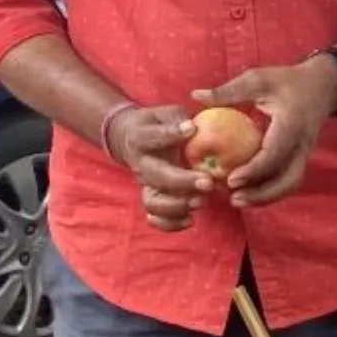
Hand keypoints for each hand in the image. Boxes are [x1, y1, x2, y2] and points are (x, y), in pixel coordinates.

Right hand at [108, 104, 213, 231]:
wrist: (129, 138)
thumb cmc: (157, 124)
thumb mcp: (165, 113)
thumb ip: (179, 119)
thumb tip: (195, 128)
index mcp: (141, 137)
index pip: (153, 137)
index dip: (171, 133)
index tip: (192, 128)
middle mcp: (140, 164)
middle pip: (157, 177)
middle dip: (183, 182)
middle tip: (208, 182)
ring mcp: (144, 184)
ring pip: (153, 202)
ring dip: (177, 206)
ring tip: (200, 202)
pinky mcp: (150, 198)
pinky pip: (155, 217)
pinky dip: (170, 224)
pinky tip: (190, 219)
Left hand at [192, 58, 336, 208]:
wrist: (323, 85)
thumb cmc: (288, 80)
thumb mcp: (258, 79)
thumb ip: (229, 90)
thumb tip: (196, 95)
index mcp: (292, 123)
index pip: (274, 154)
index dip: (253, 170)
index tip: (230, 180)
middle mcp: (303, 143)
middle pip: (288, 179)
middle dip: (262, 194)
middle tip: (234, 198)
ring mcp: (306, 153)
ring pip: (291, 184)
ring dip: (266, 197)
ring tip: (238, 200)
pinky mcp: (302, 158)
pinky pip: (289, 180)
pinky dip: (270, 191)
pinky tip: (249, 193)